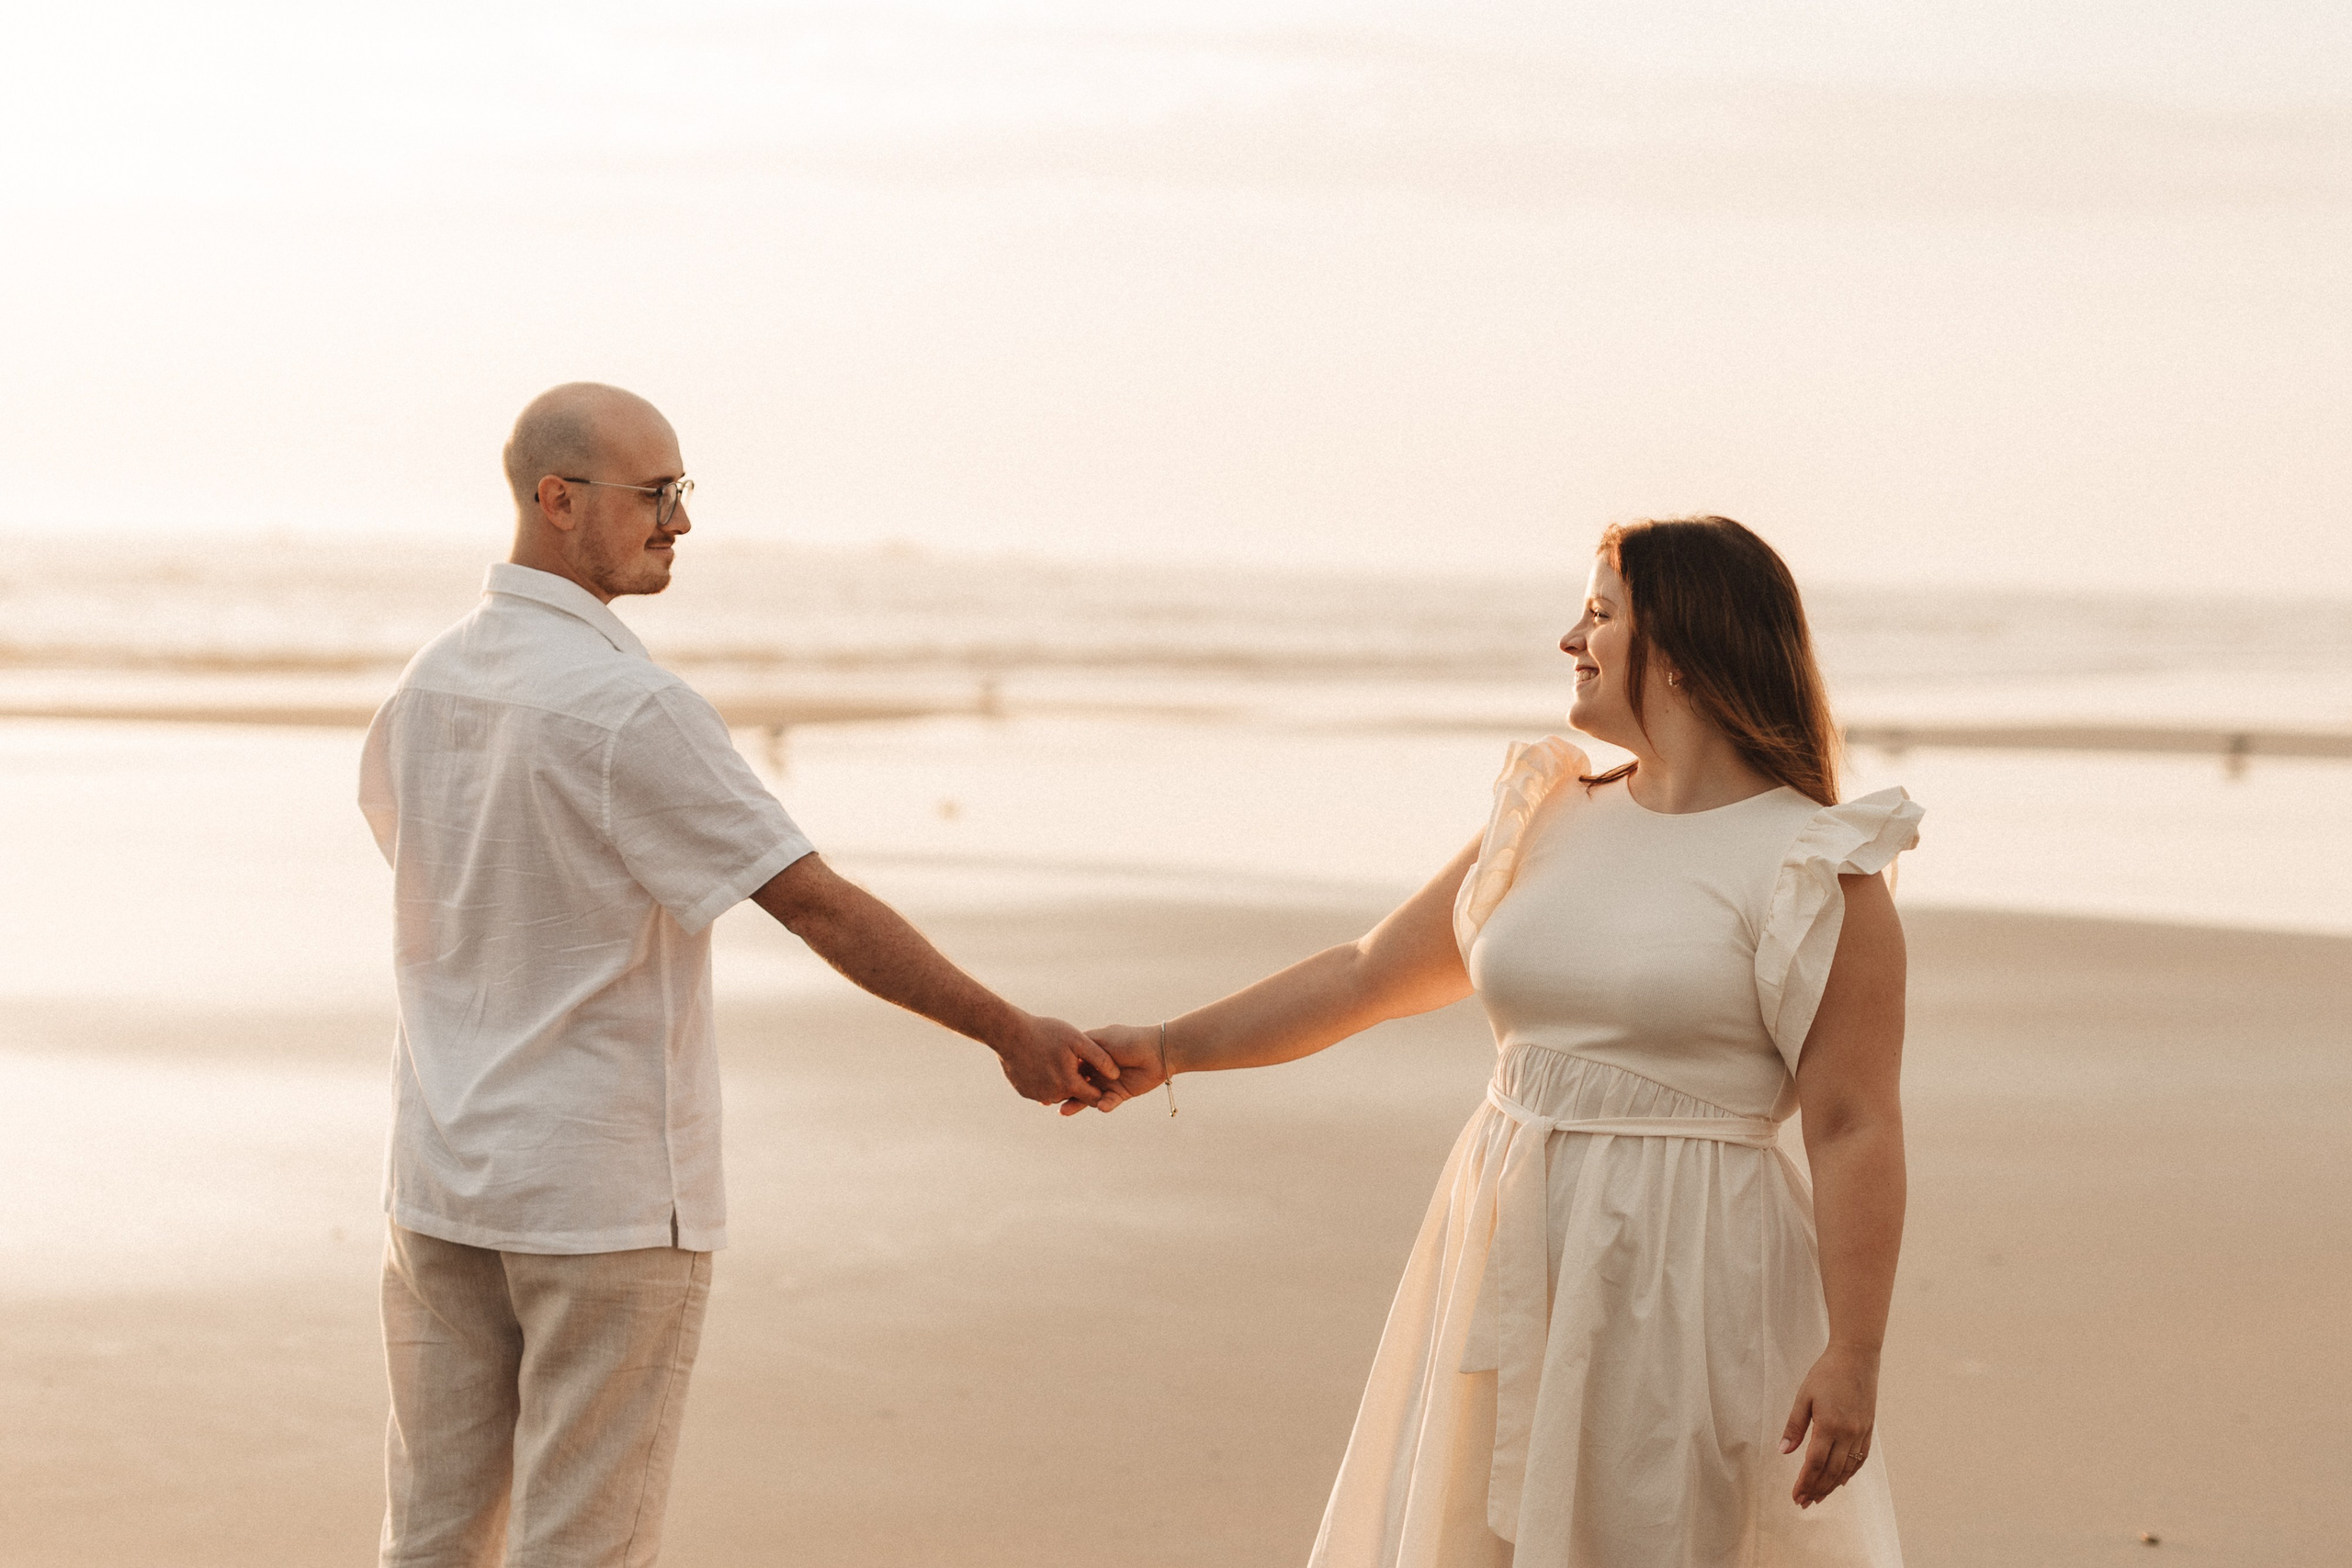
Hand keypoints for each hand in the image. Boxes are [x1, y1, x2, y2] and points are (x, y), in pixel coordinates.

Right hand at [994, 1013, 1119, 1106]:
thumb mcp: (1078, 1040)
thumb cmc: (1046, 1032)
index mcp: (1068, 1084)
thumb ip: (1099, 1058)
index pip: (1093, 1098)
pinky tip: (1044, 1064)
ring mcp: (1036, 1094)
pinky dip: (1046, 1081)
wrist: (1009, 1033)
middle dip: (1079, 1085)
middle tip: (1076, 1064)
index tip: (1100, 1076)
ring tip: (1060, 1062)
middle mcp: (1052, 1095)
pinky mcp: (1024, 1092)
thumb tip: (1116, 1074)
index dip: (1099, 1087)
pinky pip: (1042, 1091)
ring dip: (1062, 1083)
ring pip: (1058, 1094)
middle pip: (1075, 1096)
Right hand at [1057, 1024, 1167, 1115]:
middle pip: (1075, 1085)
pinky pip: (1109, 1102)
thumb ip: (1082, 1049)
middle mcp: (1095, 1072)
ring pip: (1088, 1097)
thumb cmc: (1128, 1040)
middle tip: (1047, 1102)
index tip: (1043, 1080)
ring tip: (1064, 1111)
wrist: (1156, 1049)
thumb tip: (1059, 1054)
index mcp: (1089, 1057)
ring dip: (1077, 1105)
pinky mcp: (1119, 1095)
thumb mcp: (1100, 1040)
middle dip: (1063, 1094)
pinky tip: (1101, 1106)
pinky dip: (1105, 1105)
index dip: (1057, 1073)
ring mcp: (1106, 1085)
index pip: (1070, 1067)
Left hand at [1781, 1344, 1879, 1508]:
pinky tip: (1841, 1481)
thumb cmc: (1826, 1373)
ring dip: (1832, 1485)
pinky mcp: (1869, 1428)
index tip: (1796, 1496)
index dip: (1805, 1482)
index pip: (1815, 1463)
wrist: (1856, 1357)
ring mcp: (1861, 1432)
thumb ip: (1795, 1425)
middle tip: (1804, 1503)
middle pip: (1831, 1471)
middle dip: (1817, 1489)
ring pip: (1847, 1468)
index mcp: (1829, 1425)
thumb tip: (1783, 1451)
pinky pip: (1860, 1457)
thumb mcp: (1804, 1396)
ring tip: (1819, 1497)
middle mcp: (1848, 1433)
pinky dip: (1850, 1472)